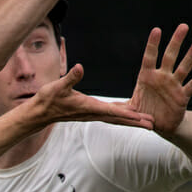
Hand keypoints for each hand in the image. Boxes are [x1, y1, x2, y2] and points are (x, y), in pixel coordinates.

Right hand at [33, 63, 153, 128]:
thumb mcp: (58, 86)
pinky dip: (120, 115)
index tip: (142, 118)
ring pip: (115, 118)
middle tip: (152, 124)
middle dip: (135, 122)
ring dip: (130, 120)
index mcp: (88, 107)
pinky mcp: (88, 111)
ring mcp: (91, 114)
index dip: (128, 114)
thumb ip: (71, 77)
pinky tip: (127, 113)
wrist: (39, 113)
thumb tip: (80, 67)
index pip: (112, 111)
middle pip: (118, 118)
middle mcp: (92, 113)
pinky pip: (109, 115)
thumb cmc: (48, 99)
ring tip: (145, 122)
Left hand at [130, 24, 191, 136]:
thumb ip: (120, 107)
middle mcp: (162, 77)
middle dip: (176, 41)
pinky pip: (191, 86)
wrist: (161, 124)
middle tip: (183, 26)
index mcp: (147, 77)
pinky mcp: (182, 96)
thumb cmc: (145, 112)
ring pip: (183, 68)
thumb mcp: (130, 109)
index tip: (157, 30)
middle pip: (170, 56)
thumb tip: (102, 108)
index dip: (153, 44)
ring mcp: (173, 85)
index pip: (150, 57)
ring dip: (190, 57)